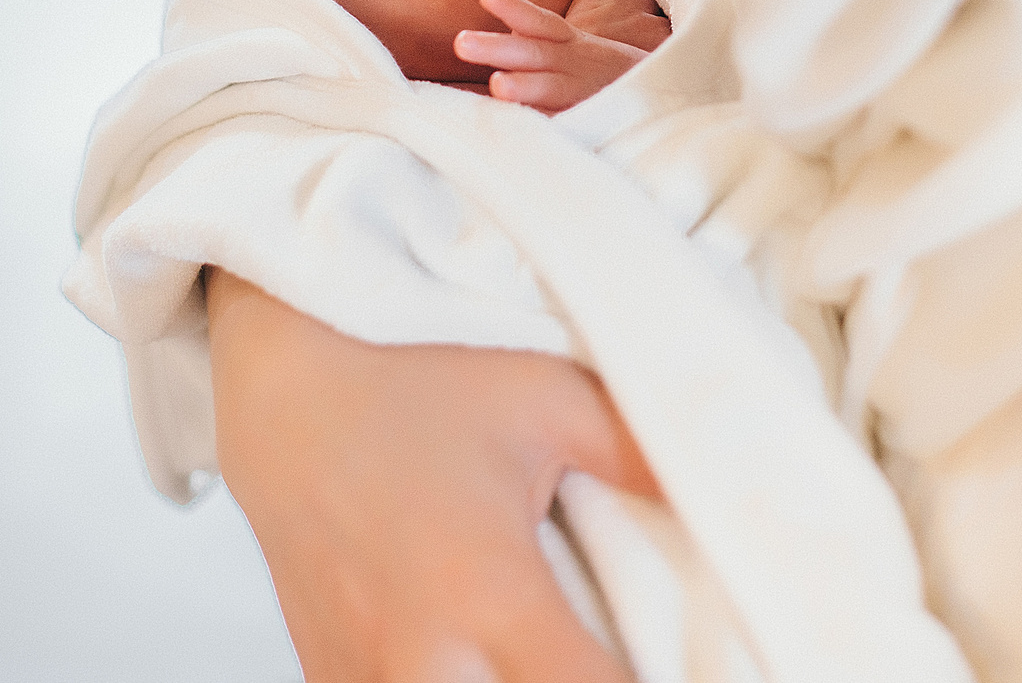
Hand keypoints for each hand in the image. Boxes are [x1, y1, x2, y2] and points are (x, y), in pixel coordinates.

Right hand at [208, 270, 657, 682]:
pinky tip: (492, 656)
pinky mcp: (332, 677)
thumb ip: (647, 455)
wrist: (284, 373)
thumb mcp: (550, 396)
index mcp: (485, 590)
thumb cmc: (412, 370)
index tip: (695, 663)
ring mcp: (363, 677)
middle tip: (624, 650)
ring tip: (564, 651)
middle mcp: (417, 656)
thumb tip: (737, 495)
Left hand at [454, 0, 669, 112]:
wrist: (658, 99)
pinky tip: (522, 129)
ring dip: (525, 86)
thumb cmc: (606, 70)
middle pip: (535, 52)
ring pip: (550, 88)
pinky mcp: (587, 120)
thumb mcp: (583, 41)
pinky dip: (546, 124)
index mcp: (571, 43)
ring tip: (497, 85)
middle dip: (499, 48)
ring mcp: (581, 94)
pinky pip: (562, 123)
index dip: (515, 7)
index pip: (541, 21)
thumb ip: (548, 24)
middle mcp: (573, 65)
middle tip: (460, 42)